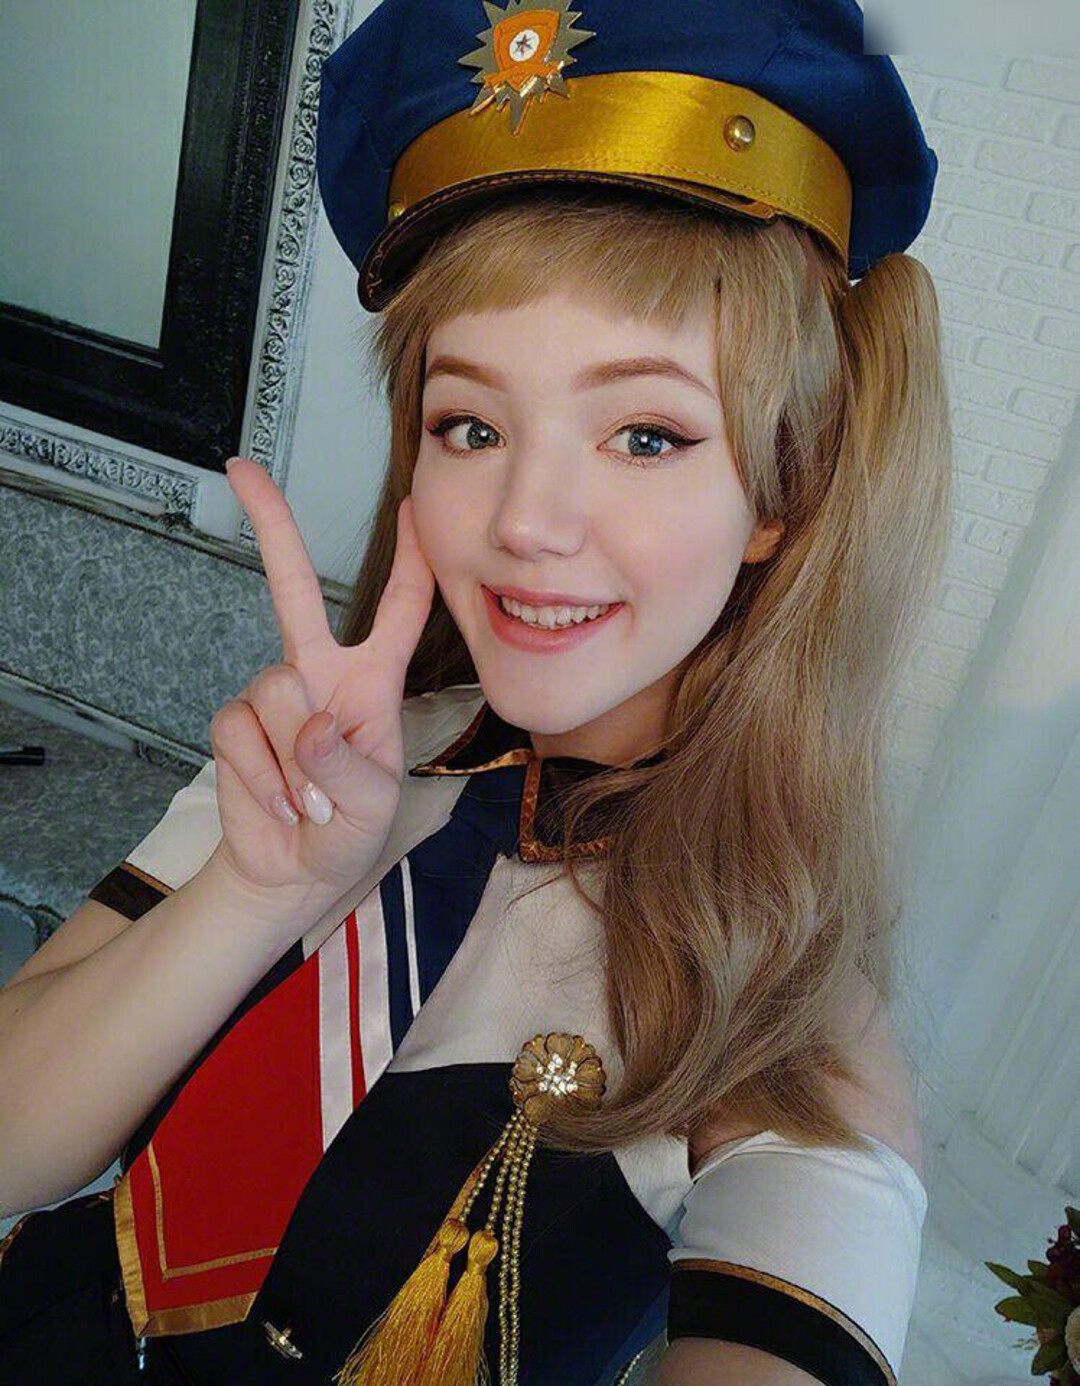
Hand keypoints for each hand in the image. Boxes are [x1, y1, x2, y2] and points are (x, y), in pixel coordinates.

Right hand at [208, 456, 435, 899]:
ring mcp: (274, 696)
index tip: (412, 506)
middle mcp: (321, 673)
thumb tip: (309, 723)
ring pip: (277, 690)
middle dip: (272, 526)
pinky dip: (264, 779)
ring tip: (312, 798)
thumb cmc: (349, 831)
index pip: (398, 610)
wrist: (293, 874)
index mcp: (373, 681)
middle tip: (241, 472)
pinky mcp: (235, 724)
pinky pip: (242, 734)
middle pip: (295, 588)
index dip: (411, 559)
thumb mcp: (373, 806)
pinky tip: (283, 803)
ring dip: (295, 760)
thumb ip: (346, 766)